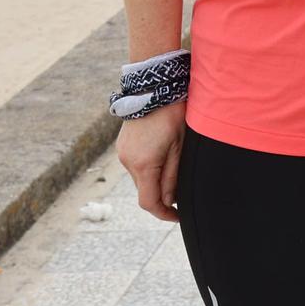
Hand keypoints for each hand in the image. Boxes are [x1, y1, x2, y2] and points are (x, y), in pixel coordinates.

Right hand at [116, 101, 185, 221]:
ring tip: (173, 171)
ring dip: (155, 182)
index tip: (178, 217)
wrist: (153, 88)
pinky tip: (162, 157)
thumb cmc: (171, 116)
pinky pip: (135, 166)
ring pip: (140, 179)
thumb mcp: (179, 148)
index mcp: (143, 165)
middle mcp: (128, 162)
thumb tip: (170, 201)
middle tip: (181, 194)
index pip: (149, 203)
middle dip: (161, 197)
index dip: (164, 214)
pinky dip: (148, 169)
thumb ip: (173, 176)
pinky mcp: (122, 145)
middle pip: (144, 191)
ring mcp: (123, 153)